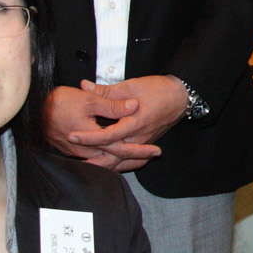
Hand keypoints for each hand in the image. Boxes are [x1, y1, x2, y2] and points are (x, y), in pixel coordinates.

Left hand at [45, 79, 186, 167]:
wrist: (180, 97)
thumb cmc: (157, 90)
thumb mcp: (130, 86)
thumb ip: (106, 90)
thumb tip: (85, 86)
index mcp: (134, 122)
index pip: (107, 135)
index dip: (88, 137)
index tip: (72, 136)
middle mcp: (138, 137)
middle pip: (113, 155)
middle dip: (94, 160)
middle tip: (75, 160)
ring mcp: (142, 142)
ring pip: (121, 160)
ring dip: (105, 164)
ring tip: (87, 166)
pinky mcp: (145, 143)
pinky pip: (129, 158)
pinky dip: (117, 163)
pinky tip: (106, 164)